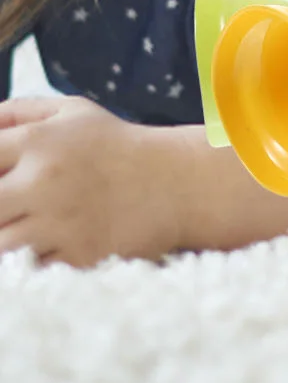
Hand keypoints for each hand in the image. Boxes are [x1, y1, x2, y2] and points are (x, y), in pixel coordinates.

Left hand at [0, 95, 186, 266]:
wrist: (175, 182)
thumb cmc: (116, 146)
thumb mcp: (74, 111)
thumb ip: (19, 111)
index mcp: (39, 142)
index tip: (3, 181)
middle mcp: (44, 181)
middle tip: (11, 208)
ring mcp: (60, 222)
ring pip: (0, 245)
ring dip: (8, 238)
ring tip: (25, 228)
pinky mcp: (74, 257)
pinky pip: (28, 271)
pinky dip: (28, 265)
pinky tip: (41, 249)